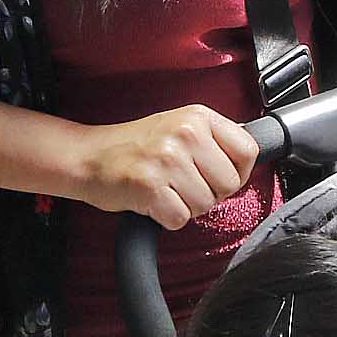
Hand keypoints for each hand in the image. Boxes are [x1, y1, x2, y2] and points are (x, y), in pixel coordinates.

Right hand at [80, 107, 258, 228]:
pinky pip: (180, 219)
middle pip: (230, 183)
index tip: (220, 176)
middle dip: (211, 193)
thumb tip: (246, 163)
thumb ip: (212, 140)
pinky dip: (167, 218)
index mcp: (197, 116)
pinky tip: (153, 200)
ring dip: (186, 206)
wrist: (88, 156)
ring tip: (166, 189)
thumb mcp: (178, 126)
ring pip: (206, 205)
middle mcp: (185, 134)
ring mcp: (167, 159)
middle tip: (184, 185)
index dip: (238, 172)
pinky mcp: (150, 186)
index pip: (248, 149)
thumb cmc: (133, 146)